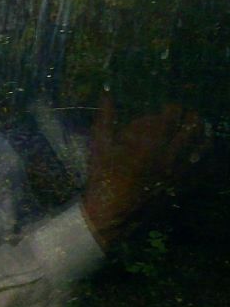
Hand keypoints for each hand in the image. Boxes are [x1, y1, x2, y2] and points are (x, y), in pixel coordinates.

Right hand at [81, 96, 206, 251]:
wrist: (111, 213)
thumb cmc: (103, 177)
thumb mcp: (100, 146)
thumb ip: (105, 118)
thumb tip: (105, 93)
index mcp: (148, 143)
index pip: (171, 116)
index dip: (173, 107)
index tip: (168, 106)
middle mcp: (167, 155)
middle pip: (191, 128)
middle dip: (191, 117)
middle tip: (187, 114)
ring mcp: (176, 172)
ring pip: (201, 147)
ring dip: (203, 133)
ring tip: (200, 127)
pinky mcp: (180, 186)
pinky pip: (202, 170)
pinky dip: (207, 158)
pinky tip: (203, 151)